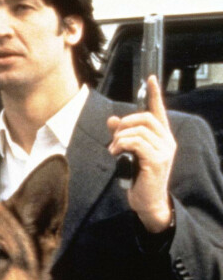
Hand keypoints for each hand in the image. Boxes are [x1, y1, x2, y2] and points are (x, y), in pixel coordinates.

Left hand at [107, 75, 175, 232]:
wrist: (147, 200)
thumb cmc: (138, 176)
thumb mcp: (129, 152)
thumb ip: (123, 135)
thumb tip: (111, 119)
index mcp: (162, 137)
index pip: (159, 111)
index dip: (154, 94)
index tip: (150, 78)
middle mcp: (167, 141)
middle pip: (145, 118)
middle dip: (125, 123)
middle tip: (114, 137)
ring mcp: (164, 150)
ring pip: (138, 130)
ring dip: (120, 138)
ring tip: (113, 149)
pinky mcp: (156, 160)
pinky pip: (136, 143)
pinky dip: (121, 145)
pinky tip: (115, 153)